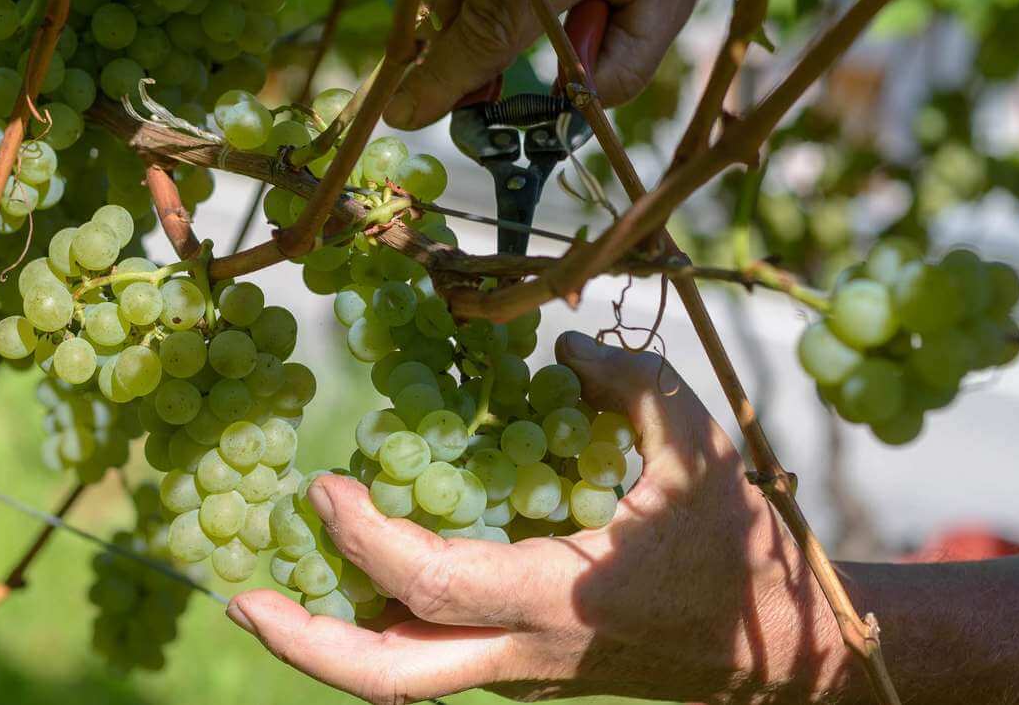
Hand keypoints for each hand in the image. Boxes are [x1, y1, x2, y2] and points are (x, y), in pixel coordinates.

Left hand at [226, 332, 848, 704]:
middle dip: (304, 646)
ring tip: (265, 589)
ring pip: (403, 679)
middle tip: (235, 600)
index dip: (363, 538)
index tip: (324, 484)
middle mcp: (523, 650)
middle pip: (389, 678)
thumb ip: (630, 386)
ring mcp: (519, 669)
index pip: (429, 582)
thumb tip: (558, 347)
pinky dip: (378, 625)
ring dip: (329, 640)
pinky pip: (433, 657)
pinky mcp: (523, 666)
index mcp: (556, 597)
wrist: (782, 654)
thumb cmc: (740, 550)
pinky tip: (346, 576)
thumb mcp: (697, 452)